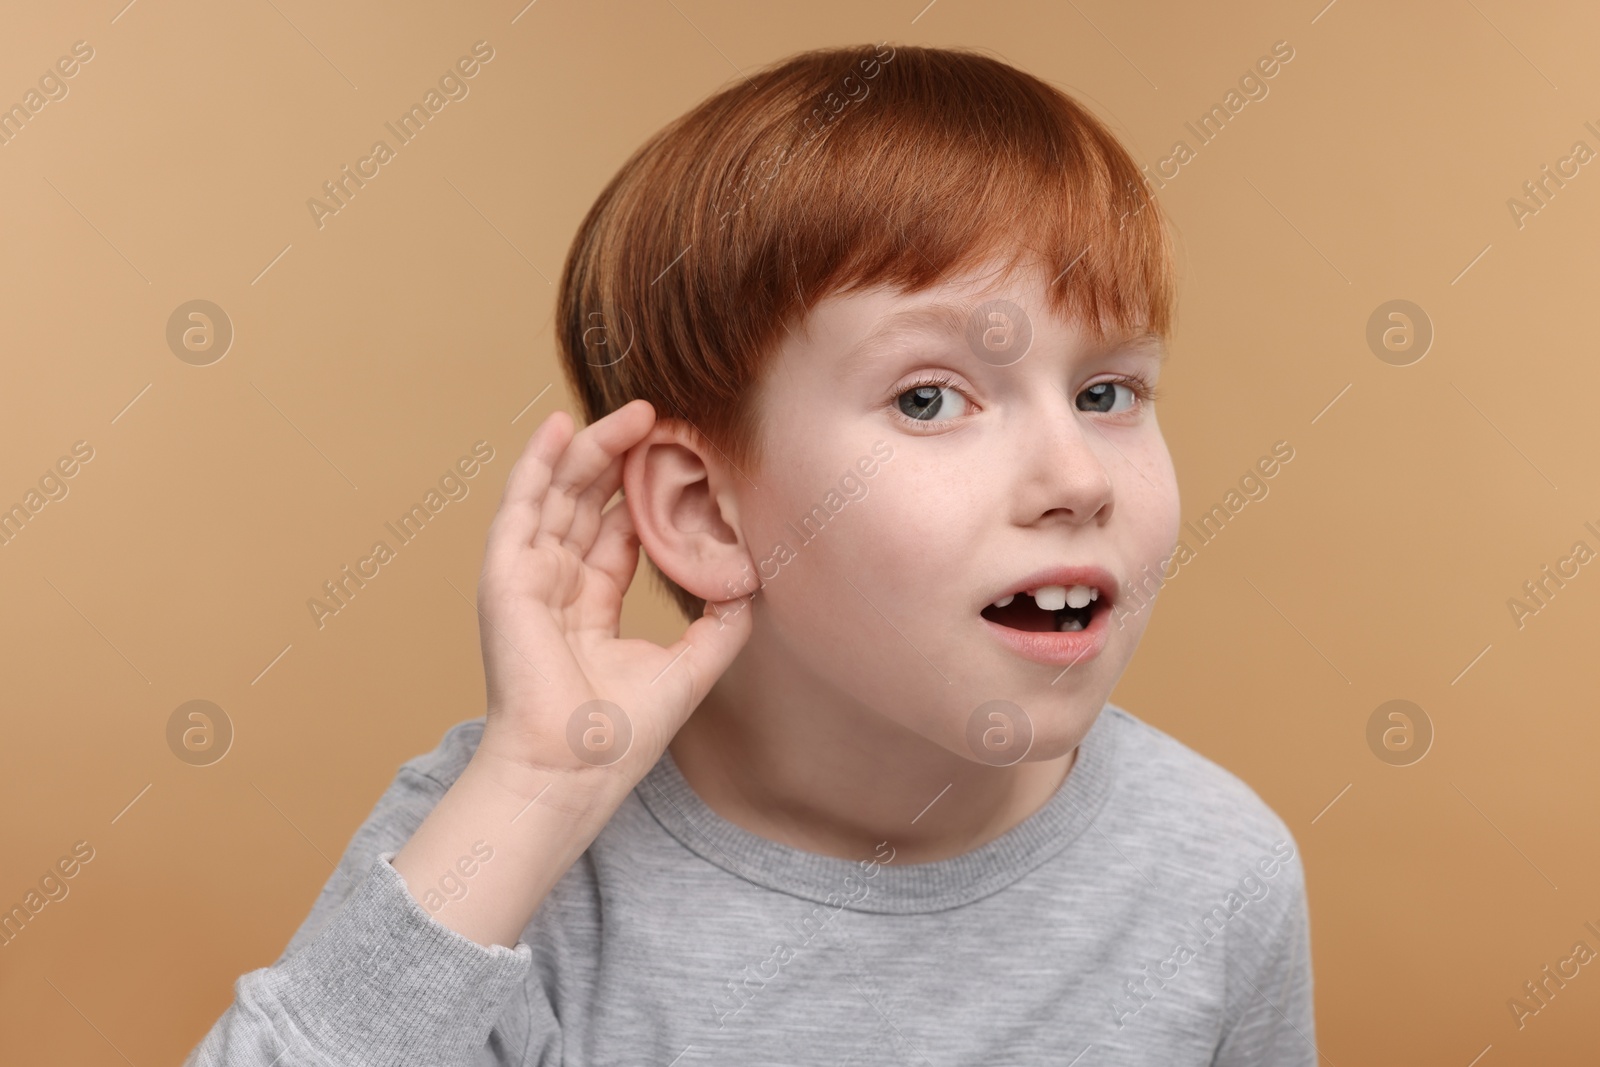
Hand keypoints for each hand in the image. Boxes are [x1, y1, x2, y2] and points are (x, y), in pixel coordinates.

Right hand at [470, 399, 752, 794]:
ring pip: (559, 496)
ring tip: (629, 411)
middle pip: (589, 504)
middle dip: (621, 459)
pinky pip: (520, 507)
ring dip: (590, 449)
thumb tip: (754, 581)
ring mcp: (528, 579)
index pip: (618, 533)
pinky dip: (536, 464)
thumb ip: (723, 623)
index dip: (646, 494)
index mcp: (592, 608)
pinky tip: (558, 426)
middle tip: (660, 418)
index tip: (681, 458)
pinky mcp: (505, 577)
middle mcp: (558, 587)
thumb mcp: (690, 668)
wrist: (572, 770)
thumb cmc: (621, 736)